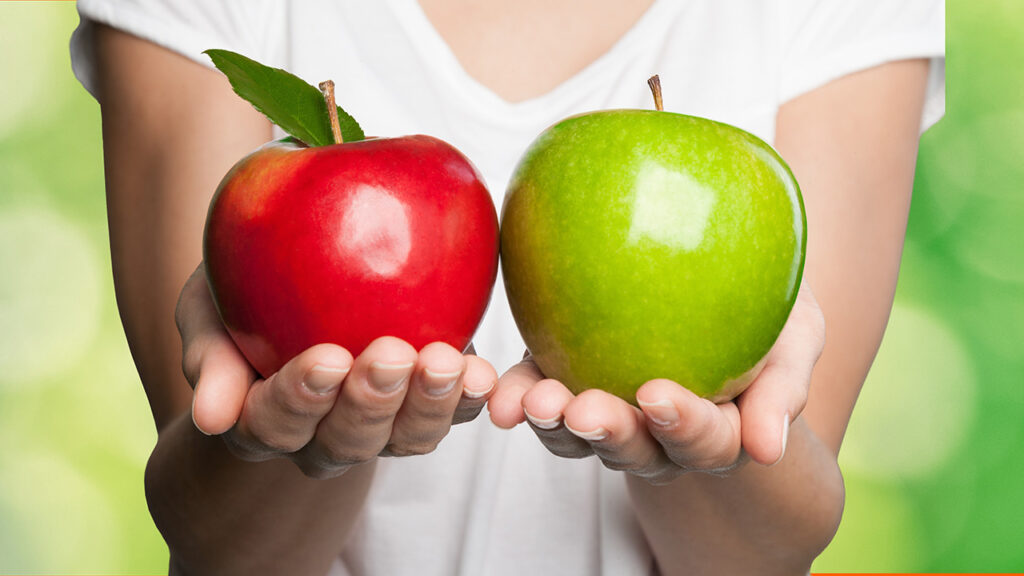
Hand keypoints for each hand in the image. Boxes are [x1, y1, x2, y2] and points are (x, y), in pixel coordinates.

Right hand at [175, 263, 498, 477]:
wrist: (299, 279)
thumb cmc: (241, 292)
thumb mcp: (208, 308)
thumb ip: (209, 353)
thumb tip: (210, 416)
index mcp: (262, 418)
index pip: (272, 423)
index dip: (298, 399)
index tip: (325, 358)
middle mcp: (321, 436)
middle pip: (346, 440)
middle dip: (370, 402)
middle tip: (390, 355)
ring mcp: (380, 426)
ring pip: (406, 438)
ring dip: (428, 404)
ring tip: (445, 362)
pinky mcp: (426, 404)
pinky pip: (452, 412)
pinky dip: (469, 395)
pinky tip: (481, 372)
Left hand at [487, 281, 824, 483]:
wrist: (723, 275)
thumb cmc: (773, 310)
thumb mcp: (797, 336)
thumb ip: (785, 387)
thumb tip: (767, 450)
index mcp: (718, 431)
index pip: (705, 441)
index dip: (682, 426)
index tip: (657, 393)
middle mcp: (659, 435)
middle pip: (635, 450)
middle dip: (608, 433)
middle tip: (582, 410)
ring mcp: (609, 410)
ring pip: (578, 436)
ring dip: (553, 424)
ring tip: (531, 402)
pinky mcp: (566, 379)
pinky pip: (538, 396)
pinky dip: (517, 395)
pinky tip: (498, 390)